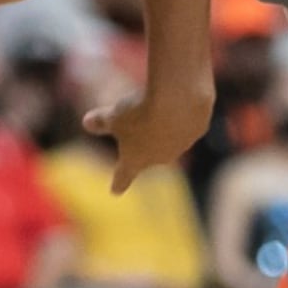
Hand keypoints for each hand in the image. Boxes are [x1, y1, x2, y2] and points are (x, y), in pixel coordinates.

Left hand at [80, 76, 213, 192]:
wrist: (178, 98)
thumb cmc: (140, 110)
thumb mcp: (113, 115)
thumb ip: (100, 121)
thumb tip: (87, 123)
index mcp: (135, 160)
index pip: (123, 176)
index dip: (118, 183)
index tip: (114, 190)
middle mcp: (161, 157)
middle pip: (149, 152)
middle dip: (145, 139)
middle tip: (139, 118)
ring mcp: (183, 144)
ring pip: (170, 135)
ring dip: (164, 122)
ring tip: (160, 102)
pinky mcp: (199, 128)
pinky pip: (187, 119)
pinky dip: (182, 110)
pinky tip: (179, 97)